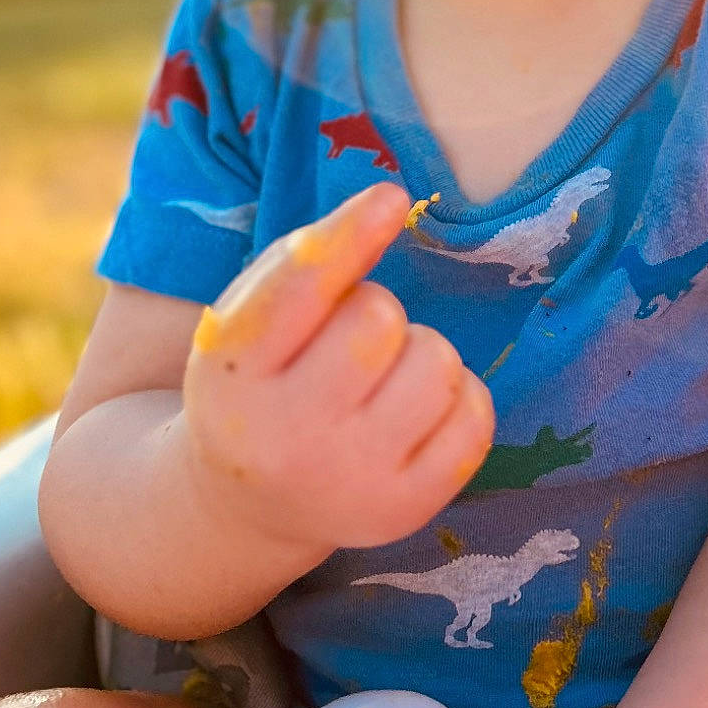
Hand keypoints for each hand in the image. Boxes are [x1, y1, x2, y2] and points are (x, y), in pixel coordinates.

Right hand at [180, 183, 493, 557]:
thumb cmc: (263, 380)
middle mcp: (285, 438)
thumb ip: (304, 261)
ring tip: (382, 379)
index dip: (348, 237)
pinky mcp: (405, 510)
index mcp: (232, 376)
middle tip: (351, 342)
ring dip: (419, 352)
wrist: (249, 503)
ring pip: (436, 360)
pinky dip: (458, 398)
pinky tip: (414, 414)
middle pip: (378, 319)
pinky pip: (476, 416)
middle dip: (376, 310)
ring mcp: (349, 481)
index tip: (390, 198)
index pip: (297, 290)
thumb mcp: (249, 321)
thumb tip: (387, 204)